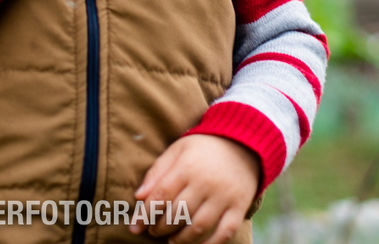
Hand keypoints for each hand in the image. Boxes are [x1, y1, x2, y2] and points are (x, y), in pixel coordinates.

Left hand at [132, 134, 259, 243]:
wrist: (243, 143)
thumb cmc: (203, 148)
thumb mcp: (177, 150)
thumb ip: (157, 171)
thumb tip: (139, 196)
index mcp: (187, 167)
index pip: (161, 196)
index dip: (145, 214)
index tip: (135, 226)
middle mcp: (206, 183)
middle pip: (178, 213)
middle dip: (161, 227)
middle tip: (153, 231)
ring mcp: (224, 197)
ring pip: (199, 227)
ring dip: (181, 239)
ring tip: (171, 240)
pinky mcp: (239, 207)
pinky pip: (225, 232)